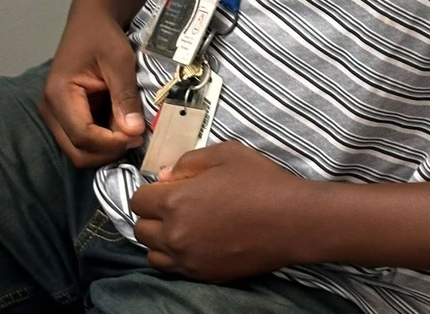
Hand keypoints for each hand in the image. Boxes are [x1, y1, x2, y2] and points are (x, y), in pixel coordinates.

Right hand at [40, 6, 144, 167]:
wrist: (92, 20)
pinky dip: (104, 141)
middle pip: (76, 150)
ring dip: (106, 149)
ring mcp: (57, 115)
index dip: (110, 143)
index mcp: (58, 94)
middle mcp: (51, 110)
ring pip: (78, 150)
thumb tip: (133, 131)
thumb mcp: (119, 60)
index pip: (82, 135)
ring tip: (132, 134)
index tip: (137, 136)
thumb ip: (125, 96)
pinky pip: (83, 139)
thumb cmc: (103, 35)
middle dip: (108, 151)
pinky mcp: (67, 116)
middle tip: (136, 138)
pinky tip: (123, 129)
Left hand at [131, 142, 312, 280]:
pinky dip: (174, 256)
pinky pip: (171, 269)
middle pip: (140, 229)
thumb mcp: (226, 153)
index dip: (151, 190)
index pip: (138, 200)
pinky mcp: (202, 275)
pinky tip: (194, 242)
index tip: (167, 186)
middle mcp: (175, 234)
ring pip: (152, 253)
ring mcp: (187, 259)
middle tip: (174, 204)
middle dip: (152, 214)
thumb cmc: (260, 181)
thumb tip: (166, 176)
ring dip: (160, 238)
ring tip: (182, 225)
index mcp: (176, 200)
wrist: (291, 220)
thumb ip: (189, 161)